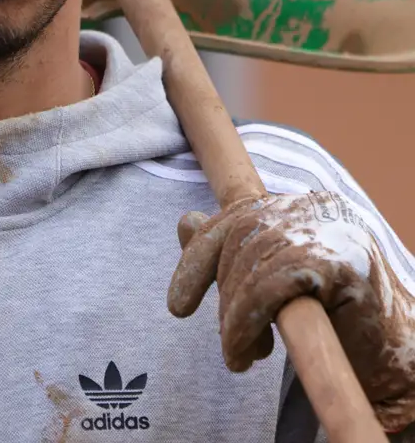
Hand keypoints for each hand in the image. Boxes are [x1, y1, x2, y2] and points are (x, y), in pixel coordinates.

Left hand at [168, 191, 414, 432]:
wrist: (398, 363)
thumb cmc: (334, 321)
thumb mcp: (271, 284)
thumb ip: (230, 253)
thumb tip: (185, 221)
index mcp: (299, 205)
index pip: (234, 218)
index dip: (197, 258)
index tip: (177, 306)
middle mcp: (316, 207)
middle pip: (238, 236)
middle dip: (221, 294)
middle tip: (229, 345)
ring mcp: (332, 231)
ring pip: (252, 262)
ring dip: (234, 318)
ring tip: (239, 356)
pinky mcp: (343, 263)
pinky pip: (273, 282)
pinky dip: (248, 319)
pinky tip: (248, 351)